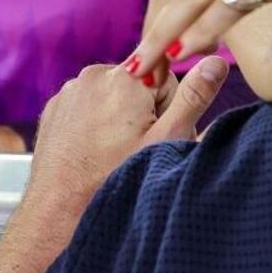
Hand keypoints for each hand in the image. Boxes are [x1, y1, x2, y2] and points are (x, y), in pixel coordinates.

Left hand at [27, 57, 228, 207]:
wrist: (58, 211)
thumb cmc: (114, 179)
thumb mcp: (166, 141)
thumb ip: (194, 97)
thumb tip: (217, 61)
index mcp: (125, 78)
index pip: (168, 79)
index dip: (168, 111)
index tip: (155, 137)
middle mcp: (93, 75)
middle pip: (139, 85)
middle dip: (143, 113)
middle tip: (136, 149)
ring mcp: (69, 91)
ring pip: (112, 96)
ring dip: (118, 118)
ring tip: (112, 153)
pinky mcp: (54, 108)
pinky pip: (87, 106)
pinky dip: (94, 124)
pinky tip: (93, 151)